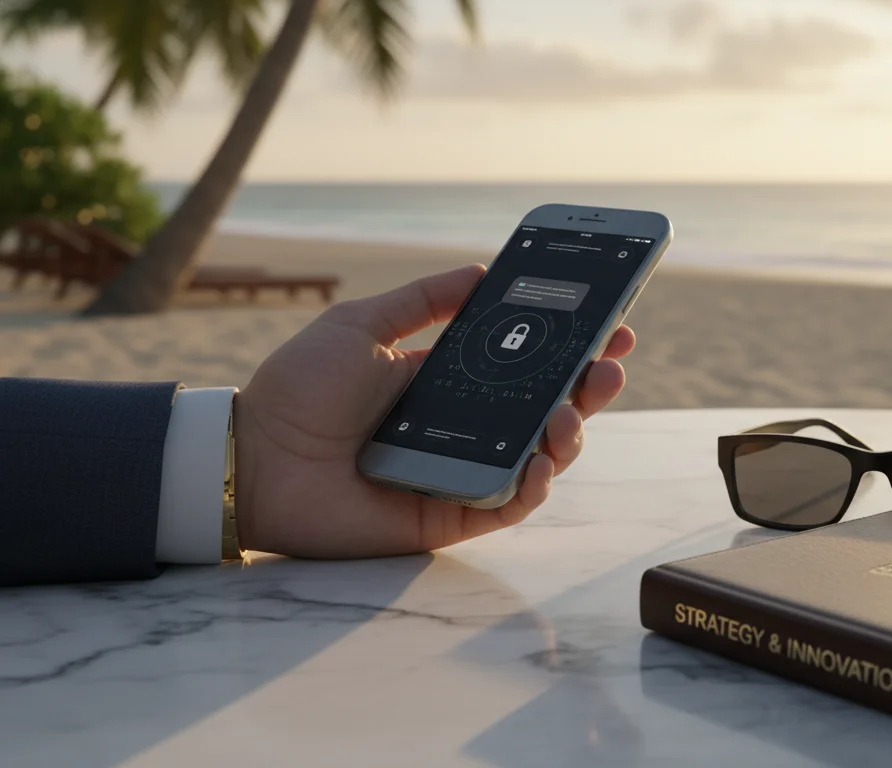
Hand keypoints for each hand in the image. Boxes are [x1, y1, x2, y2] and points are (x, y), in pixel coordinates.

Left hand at [231, 264, 634, 558]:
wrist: (256, 457)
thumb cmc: (300, 389)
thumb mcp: (362, 325)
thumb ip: (423, 300)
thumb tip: (479, 270)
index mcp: (448, 381)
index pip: (525, 364)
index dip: (571, 347)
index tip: (610, 326)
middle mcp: (465, 426)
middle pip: (546, 408)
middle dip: (588, 386)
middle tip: (611, 366)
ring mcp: (464, 471)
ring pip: (541, 456)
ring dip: (569, 433)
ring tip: (568, 412)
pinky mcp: (454, 513)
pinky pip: (512, 503)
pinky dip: (537, 484)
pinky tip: (542, 461)